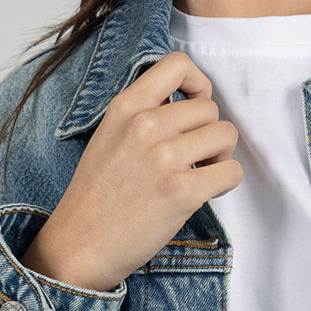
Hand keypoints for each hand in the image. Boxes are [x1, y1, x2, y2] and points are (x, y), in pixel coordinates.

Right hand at [20, 50, 243, 292]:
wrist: (79, 245)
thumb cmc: (96, 197)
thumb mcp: (108, 137)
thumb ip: (143, 115)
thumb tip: (188, 106)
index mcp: (125, 107)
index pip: (178, 65)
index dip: (199, 83)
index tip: (195, 107)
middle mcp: (145, 125)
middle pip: (210, 108)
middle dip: (210, 133)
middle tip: (195, 159)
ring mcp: (164, 158)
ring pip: (226, 135)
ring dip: (221, 156)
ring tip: (201, 174)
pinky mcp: (181, 191)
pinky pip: (231, 172)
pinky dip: (225, 183)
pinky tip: (204, 193)